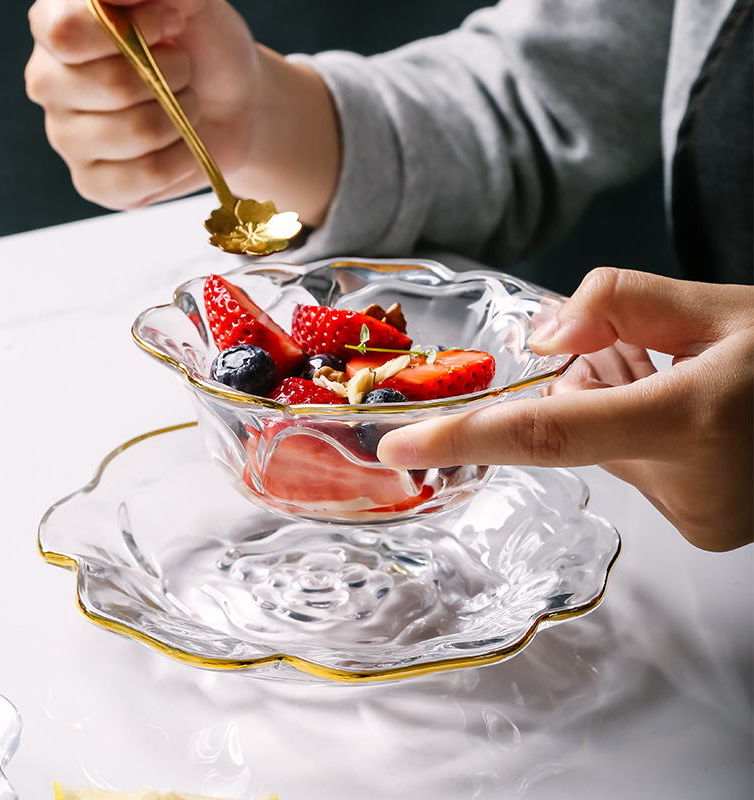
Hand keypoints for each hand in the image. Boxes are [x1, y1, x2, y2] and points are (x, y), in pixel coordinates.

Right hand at [25, 0, 338, 223]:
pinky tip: (185, 145)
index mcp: (54, 26)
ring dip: (181, 118)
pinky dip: (183, 159)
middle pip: (111, 87)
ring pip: (135, 134)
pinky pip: (145, 176)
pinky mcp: (95, 183)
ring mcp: (68, 138)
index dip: (131, 32)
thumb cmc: (204, 46)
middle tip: (184, 70)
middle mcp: (50, 83)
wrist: (237, 106)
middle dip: (171, 77)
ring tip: (186, 104)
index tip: (170, 24)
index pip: (66, 34)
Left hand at [378, 268, 753, 550]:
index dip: (461, 436)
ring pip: (599, 445)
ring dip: (617, 407)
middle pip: (572, 424)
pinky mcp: (700, 528)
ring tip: (683, 383)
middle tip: (651, 357)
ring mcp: (696, 518)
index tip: (395, 447)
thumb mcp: (719, 304)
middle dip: (589, 384)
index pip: (546, 433)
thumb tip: (540, 338)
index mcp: (691, 420)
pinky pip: (630, 467)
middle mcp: (689, 486)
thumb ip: (617, 302)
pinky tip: (685, 412)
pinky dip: (638, 434)